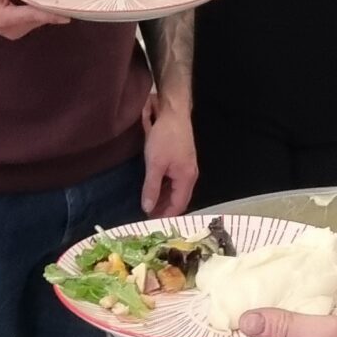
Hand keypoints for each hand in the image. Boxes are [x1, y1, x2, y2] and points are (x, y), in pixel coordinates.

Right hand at [0, 0, 69, 39]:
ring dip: (45, 9)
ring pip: (36, 21)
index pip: (35, 16)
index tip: (72, 11)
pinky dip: (37, 11)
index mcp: (4, 19)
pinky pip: (30, 21)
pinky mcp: (13, 30)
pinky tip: (42, 0)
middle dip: (52, 7)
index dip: (53, 12)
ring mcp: (12, 33)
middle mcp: (10, 30)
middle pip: (38, 19)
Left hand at [141, 94, 196, 217]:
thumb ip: (151, 187)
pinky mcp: (181, 161)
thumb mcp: (154, 164)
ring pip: (176, 190)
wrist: (173, 112)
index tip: (151, 224)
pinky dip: (164, 188)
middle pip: (178, 199)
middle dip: (164, 209)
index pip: (178, 205)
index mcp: (186, 179)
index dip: (166, 216)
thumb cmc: (165, 138)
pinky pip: (174, 181)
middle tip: (148, 218)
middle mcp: (190, 176)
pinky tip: (154, 191)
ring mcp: (186, 168)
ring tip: (149, 206)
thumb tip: (147, 208)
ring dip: (163, 199)